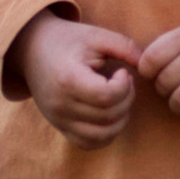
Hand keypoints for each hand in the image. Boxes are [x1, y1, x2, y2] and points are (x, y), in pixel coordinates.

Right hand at [8, 9, 142, 148]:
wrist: (31, 49)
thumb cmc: (68, 40)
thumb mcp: (96, 35)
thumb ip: (125, 47)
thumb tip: (148, 66)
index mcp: (68, 79)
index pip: (107, 97)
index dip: (124, 86)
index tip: (122, 72)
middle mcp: (61, 105)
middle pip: (108, 117)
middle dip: (126, 101)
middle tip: (124, 84)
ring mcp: (58, 120)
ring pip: (102, 136)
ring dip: (120, 120)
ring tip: (117, 99)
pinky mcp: (60, 127)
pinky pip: (88, 143)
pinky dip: (106, 134)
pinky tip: (108, 113)